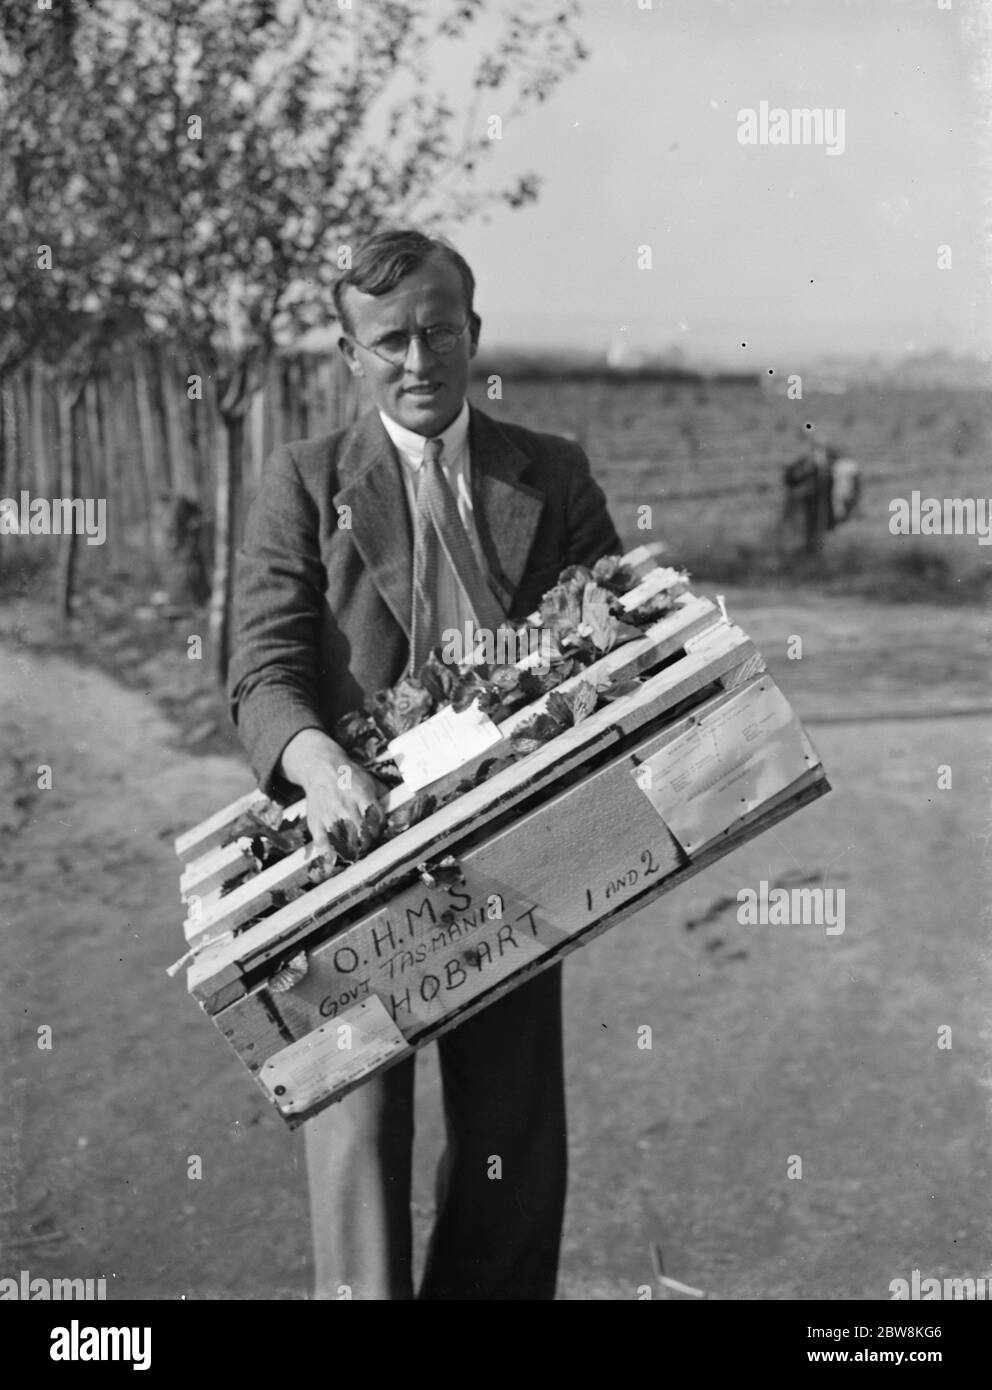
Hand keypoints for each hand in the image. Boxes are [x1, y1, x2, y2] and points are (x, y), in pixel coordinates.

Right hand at [279, 729, 381, 857]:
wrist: (320, 767)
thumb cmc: (349, 775)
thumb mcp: (369, 780)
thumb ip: (383, 795)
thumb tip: (396, 810)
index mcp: (362, 796)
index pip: (377, 820)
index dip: (380, 831)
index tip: (378, 835)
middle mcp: (347, 806)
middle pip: (361, 833)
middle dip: (367, 843)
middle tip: (368, 847)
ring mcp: (330, 814)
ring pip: (343, 839)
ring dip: (351, 851)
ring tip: (355, 855)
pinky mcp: (316, 820)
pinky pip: (321, 841)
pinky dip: (326, 853)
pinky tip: (332, 861)